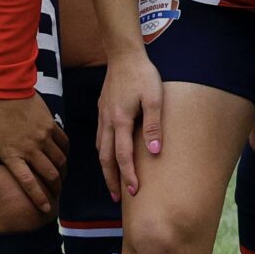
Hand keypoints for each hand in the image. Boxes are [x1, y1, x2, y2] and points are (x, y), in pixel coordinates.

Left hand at [0, 94, 67, 215]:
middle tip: (55, 194)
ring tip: (60, 177)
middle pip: (49, 174)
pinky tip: (63, 156)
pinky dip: (65, 152)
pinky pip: (63, 143)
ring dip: (61, 171)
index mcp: (12, 154)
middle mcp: (30, 148)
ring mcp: (43, 136)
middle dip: (54, 188)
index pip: (28, 182)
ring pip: (59, 160)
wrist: (6, 86)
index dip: (38, 197)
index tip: (45, 209)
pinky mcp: (50, 125)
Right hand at [96, 53, 163, 200]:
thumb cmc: (142, 75)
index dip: (128, 176)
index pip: (122, 157)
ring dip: (106, 168)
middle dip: (111, 180)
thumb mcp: (154, 99)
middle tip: (118, 198)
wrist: (124, 55)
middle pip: (105, 159)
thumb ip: (153, 126)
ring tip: (114, 183)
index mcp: (120, 121)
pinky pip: (100, 138)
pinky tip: (109, 157)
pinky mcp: (102, 111)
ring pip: (100, 149)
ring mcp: (102, 116)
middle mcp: (107, 122)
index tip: (134, 192)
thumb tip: (154, 153)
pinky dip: (103, 153)